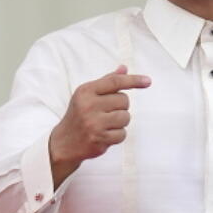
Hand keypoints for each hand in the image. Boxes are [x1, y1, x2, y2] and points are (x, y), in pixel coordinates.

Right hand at [48, 65, 150, 185]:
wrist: (64, 143)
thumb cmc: (79, 115)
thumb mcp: (87, 95)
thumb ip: (106, 82)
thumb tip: (124, 68)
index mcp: (86, 91)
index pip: (114, 81)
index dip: (133, 80)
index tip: (147, 81)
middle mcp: (88, 105)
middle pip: (124, 100)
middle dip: (121, 107)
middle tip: (107, 113)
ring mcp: (93, 123)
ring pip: (125, 117)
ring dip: (120, 122)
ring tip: (106, 124)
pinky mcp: (99, 139)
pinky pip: (122, 134)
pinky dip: (117, 135)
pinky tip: (105, 135)